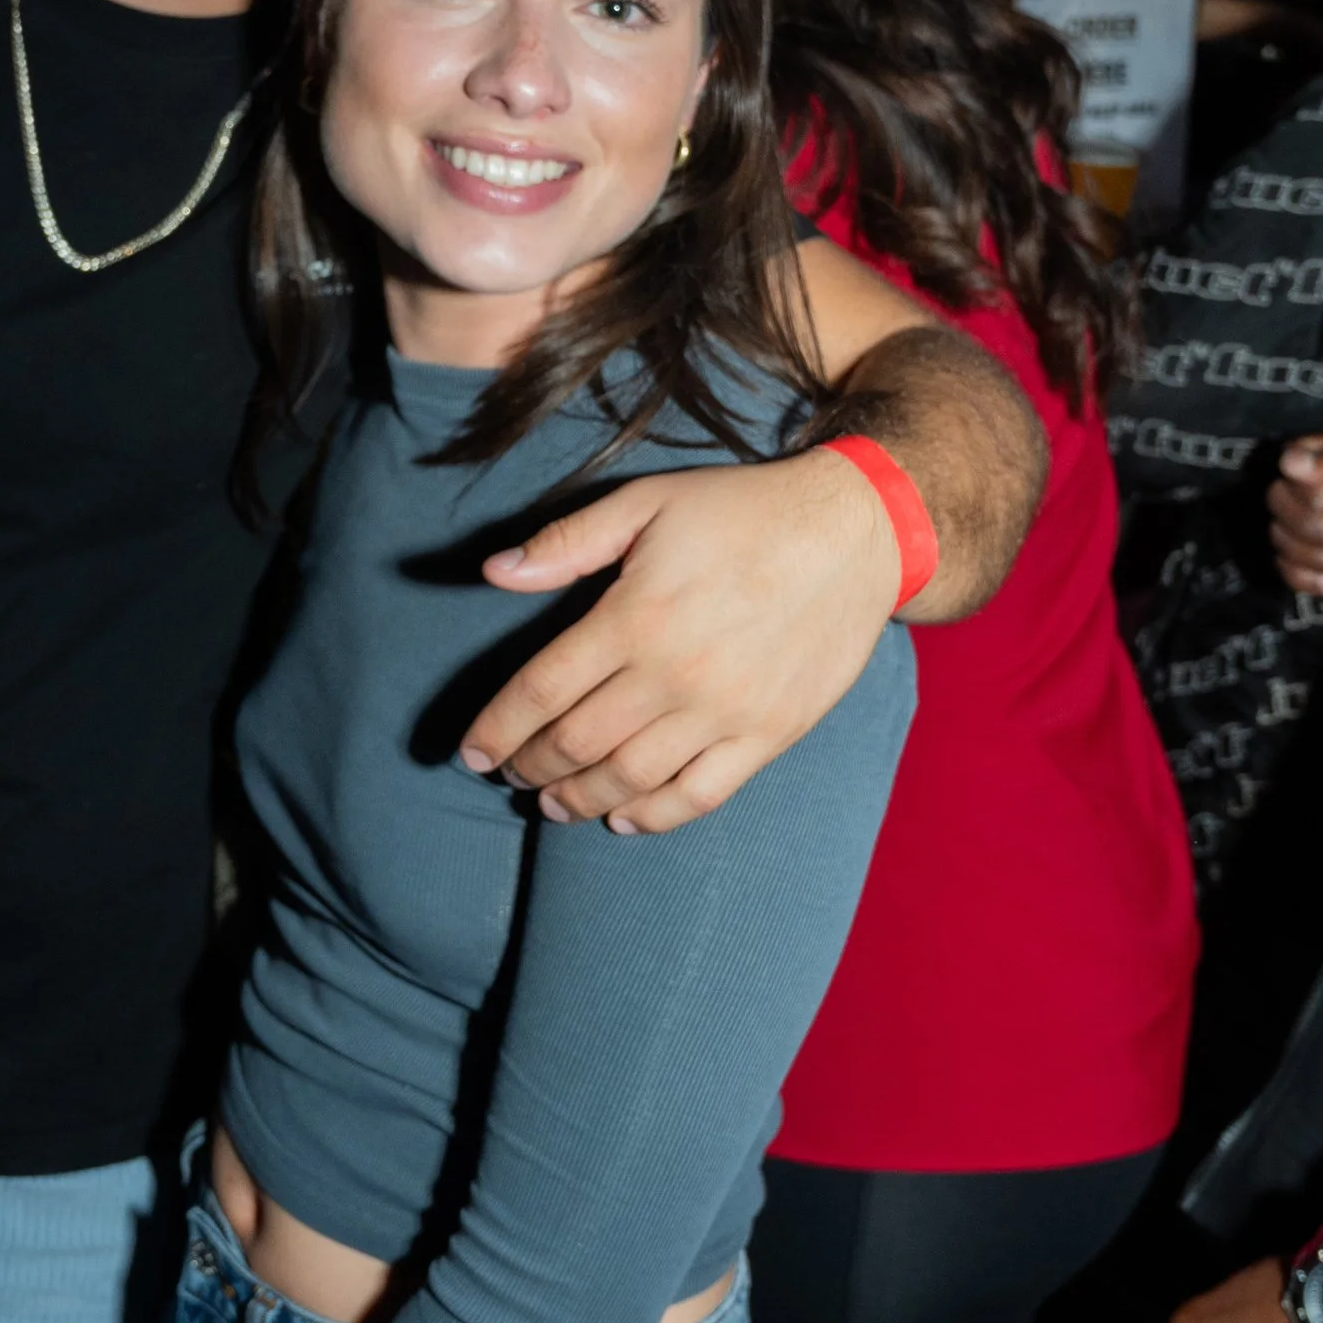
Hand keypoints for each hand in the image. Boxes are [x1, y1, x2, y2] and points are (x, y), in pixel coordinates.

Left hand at [458, 444, 897, 830]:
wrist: (852, 533)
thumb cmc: (742, 512)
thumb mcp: (646, 504)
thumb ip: (567, 542)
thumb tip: (492, 573)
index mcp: (633, 617)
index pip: (540, 690)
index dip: (496, 729)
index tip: (470, 753)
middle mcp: (673, 674)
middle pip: (576, 743)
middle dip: (530, 767)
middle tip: (509, 774)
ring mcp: (724, 712)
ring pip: (629, 779)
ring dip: (578, 799)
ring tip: (552, 803)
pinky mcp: (768, 735)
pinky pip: (699, 795)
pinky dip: (653, 817)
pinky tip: (622, 819)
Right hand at [1268, 434, 1322, 613]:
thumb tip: (1288, 459)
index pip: (1291, 460)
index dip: (1304, 485)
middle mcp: (1322, 491)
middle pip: (1277, 499)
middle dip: (1308, 525)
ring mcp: (1316, 529)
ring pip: (1278, 535)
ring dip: (1313, 555)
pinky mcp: (1315, 563)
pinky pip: (1285, 568)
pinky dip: (1311, 578)